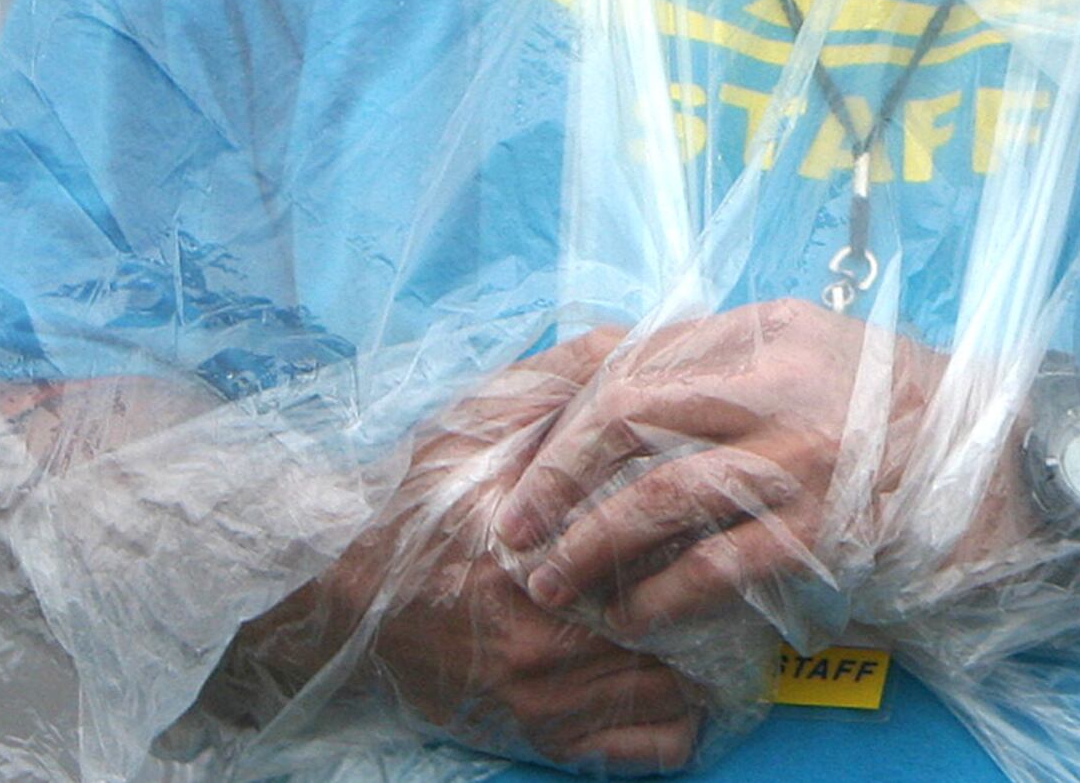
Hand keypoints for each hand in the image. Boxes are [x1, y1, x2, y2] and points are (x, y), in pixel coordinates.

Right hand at [228, 329, 708, 773]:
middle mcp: (541, 639)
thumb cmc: (418, 499)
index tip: (732, 508)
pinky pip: (647, 751)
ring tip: (713, 619)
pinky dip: (675, 720)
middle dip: (716, 599)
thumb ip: (568, 376)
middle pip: (679, 629)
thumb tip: (651, 338)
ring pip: (677, 695)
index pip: (661, 552)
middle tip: (736, 565)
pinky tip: (674, 676)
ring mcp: (542, 700)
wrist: (343, 596)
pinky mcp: (538, 739)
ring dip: (705, 661)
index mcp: (533, 554)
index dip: (708, 528)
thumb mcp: (480, 417)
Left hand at [494, 298, 992, 637]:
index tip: (534, 458)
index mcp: (769, 328)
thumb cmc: (896, 407)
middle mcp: (777, 382)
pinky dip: (658, 595)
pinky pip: (712, 567)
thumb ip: (729, 360)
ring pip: (657, 498)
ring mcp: (799, 458)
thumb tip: (621, 384)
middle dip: (557, 474)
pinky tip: (629, 615)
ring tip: (550, 579)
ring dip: (589, 545)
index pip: (639, 358)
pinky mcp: (819, 530)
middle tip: (516, 524)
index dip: (571, 412)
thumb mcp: (814, 347)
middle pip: (629, 414)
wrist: (1002, 463)